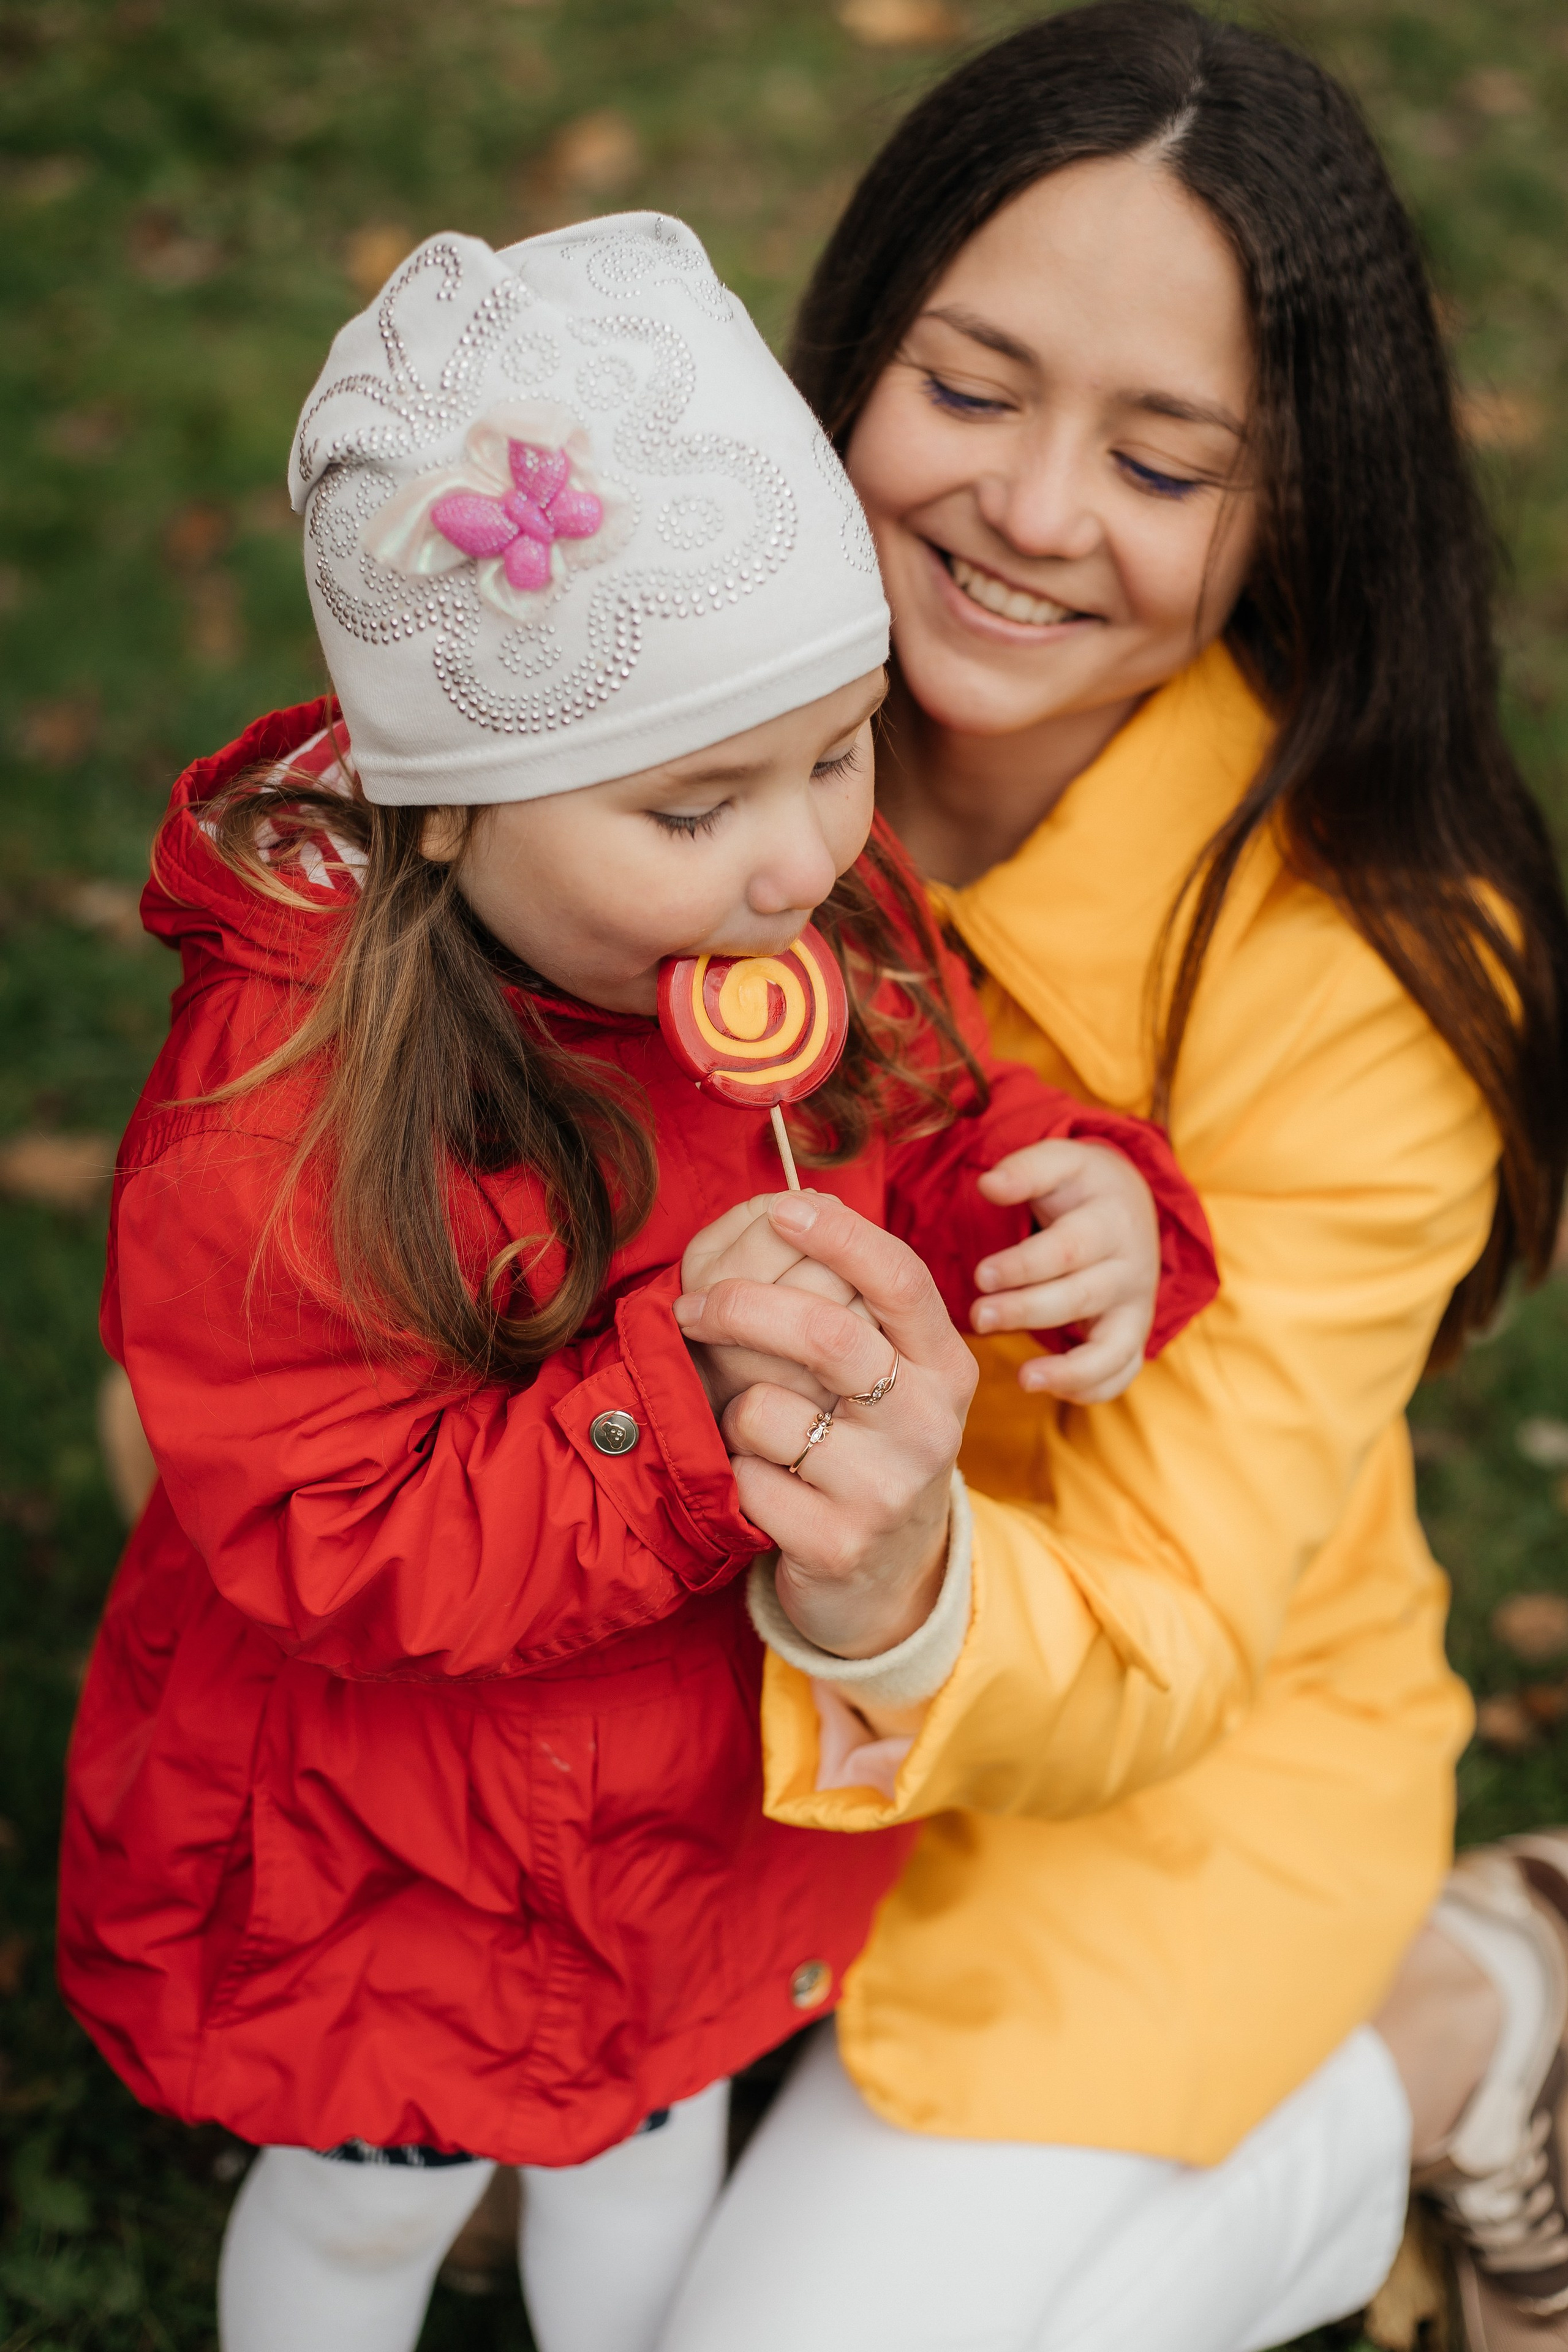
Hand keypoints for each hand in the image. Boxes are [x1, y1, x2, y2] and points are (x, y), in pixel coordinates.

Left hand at [674, 1192, 976, 1658]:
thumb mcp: (891, 1377)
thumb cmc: (868, 1448)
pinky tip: (762, 1488)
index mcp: (944, 1365)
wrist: (888, 1580)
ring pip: (769, 1409)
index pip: (901, 1278)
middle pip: (826, 1333)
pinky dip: (733, 1474)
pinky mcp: (839, 1543)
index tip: (782, 1207)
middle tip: (692, 1306)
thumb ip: (855, 1304)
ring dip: (734, 1412)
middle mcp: (930, 1423)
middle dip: (741, 1305)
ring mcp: (889, 1488)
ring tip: (755, 1433)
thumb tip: (787, 1209)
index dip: (840, 1235)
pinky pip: (747, 1477)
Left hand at [971, 1139, 1159, 1402]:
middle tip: (978, 1318)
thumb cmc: (1079, 1187)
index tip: (980, 1275)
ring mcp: (1135, 1307)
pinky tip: (1048, 1388)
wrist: (1129, 1205)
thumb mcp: (1059, 1162)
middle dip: (1027, 1310)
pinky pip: (1122, 1372)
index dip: (1023, 1265)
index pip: (1067, 1249)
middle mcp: (1131, 1268)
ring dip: (1068, 1368)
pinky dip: (1092, 1388)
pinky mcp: (1133, 1335)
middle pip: (1081, 1297)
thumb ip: (1025, 1169)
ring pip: (1112, 1347)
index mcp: (1111, 1221)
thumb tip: (989, 1185)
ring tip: (1024, 1379)